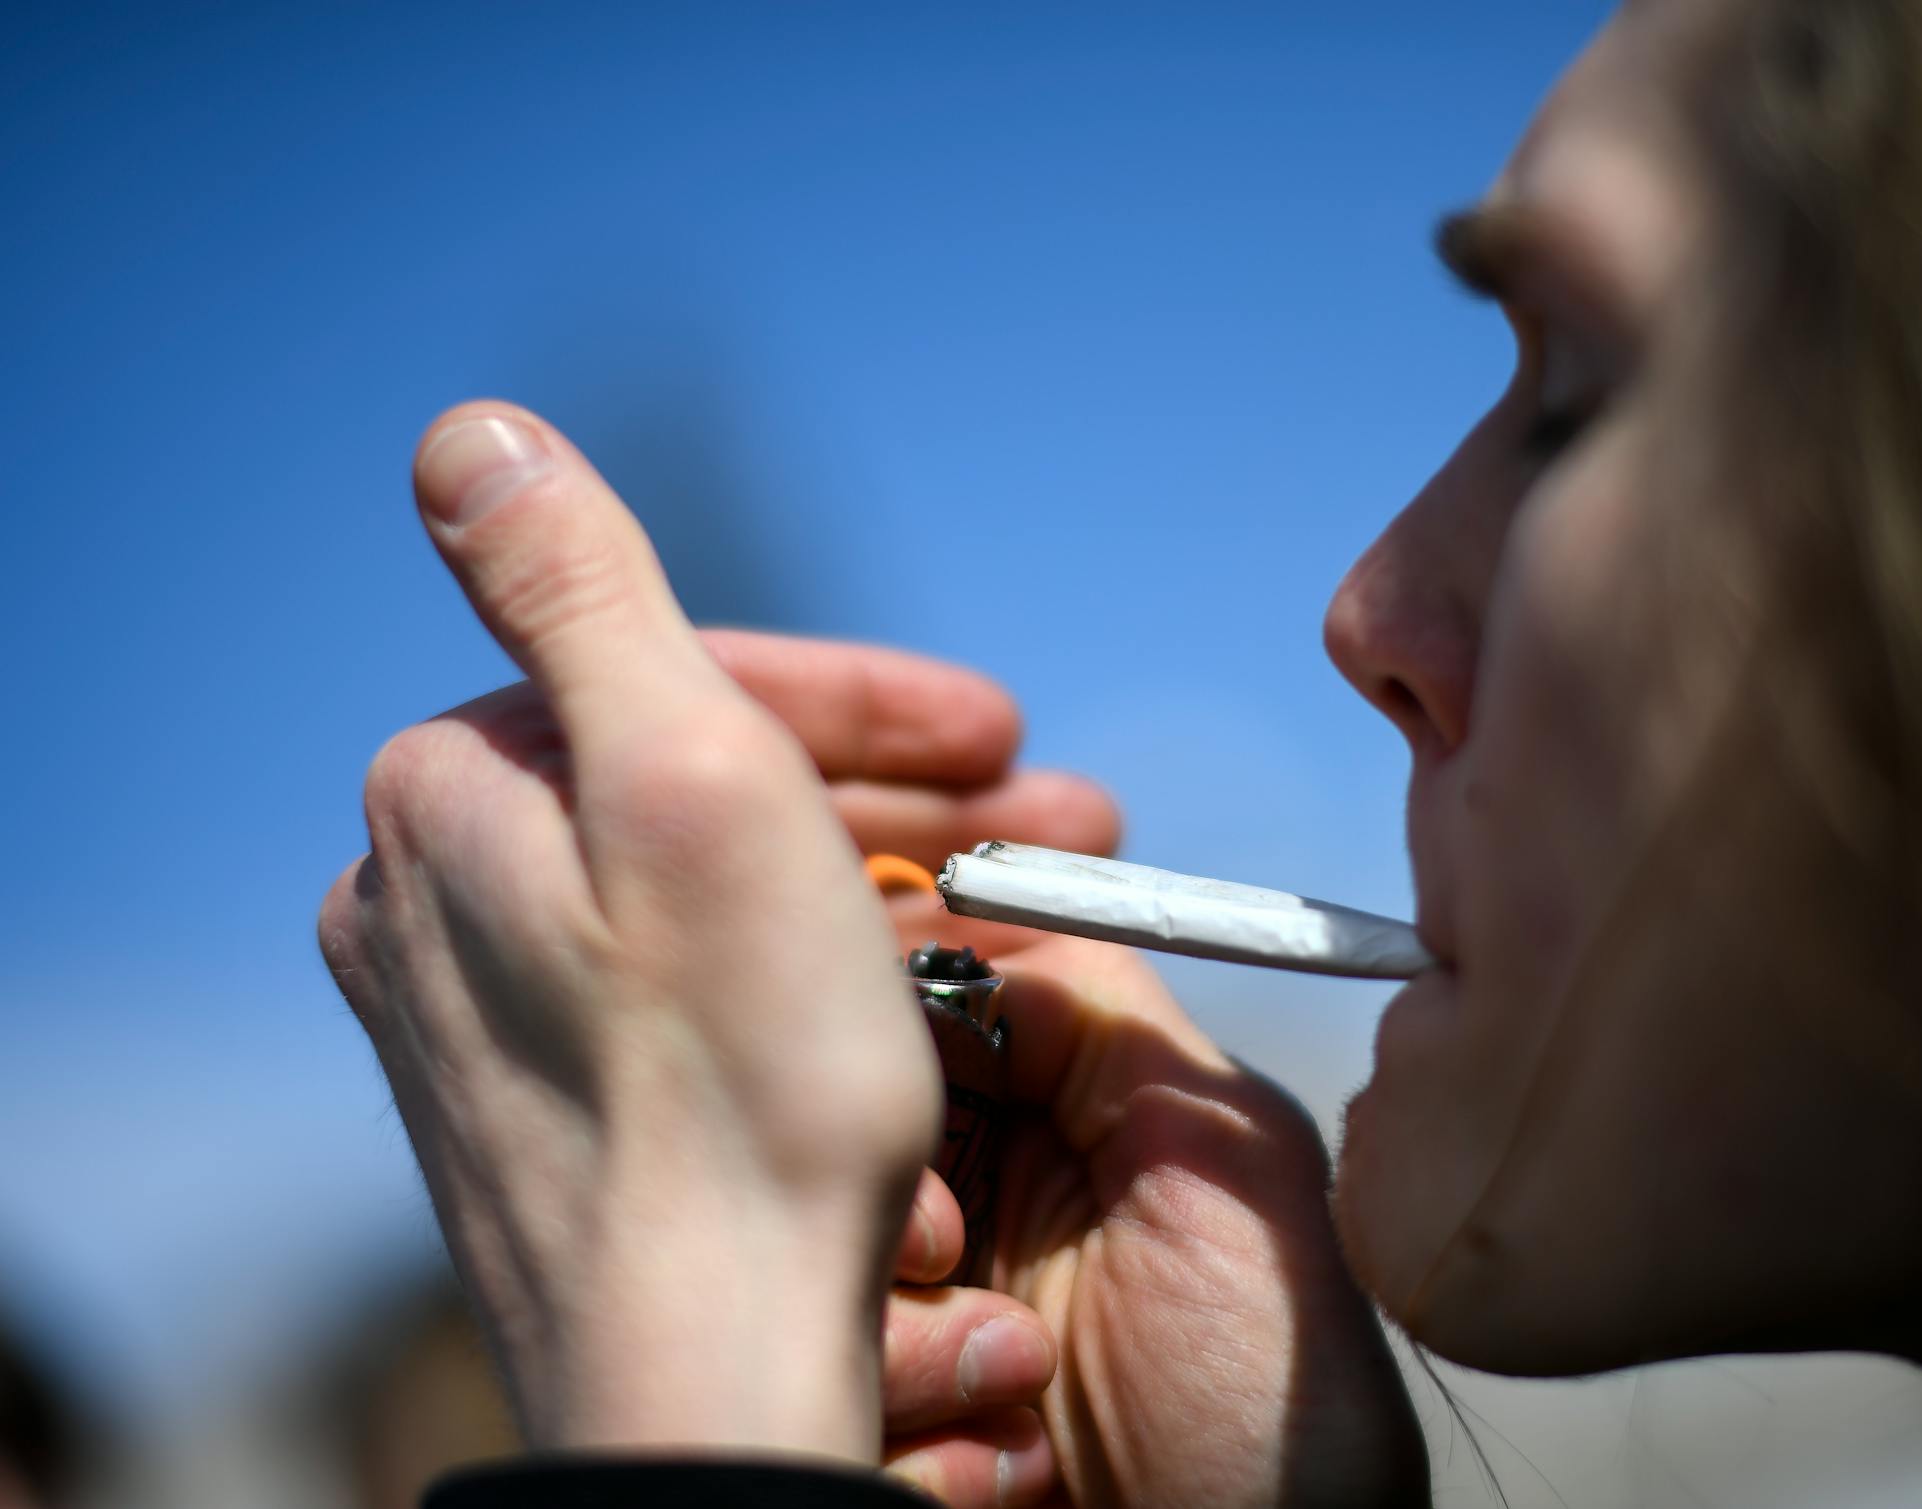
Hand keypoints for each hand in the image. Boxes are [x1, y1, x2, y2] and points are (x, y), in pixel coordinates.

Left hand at [317, 401, 1108, 1464]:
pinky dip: (805, 974)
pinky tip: (901, 1009)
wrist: (708, 1375)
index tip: (1004, 729)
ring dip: (869, 882)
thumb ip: (578, 582)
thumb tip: (465, 430)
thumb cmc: (737, 1090)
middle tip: (1043, 821)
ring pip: (709, 886)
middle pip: (703, 786)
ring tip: (1011, 922)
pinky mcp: (535, 1109)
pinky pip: (690, 987)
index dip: (869, 696)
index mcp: (453, 795)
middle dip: (889, 793)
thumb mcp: (687, 778)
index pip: (692, 682)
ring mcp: (474, 1014)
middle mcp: (428, 898)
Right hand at [874, 904, 1432, 1508]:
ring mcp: (921, 1327)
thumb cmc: (1276, 1412)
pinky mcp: (882, 1428)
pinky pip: (819, 1387)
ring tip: (1016, 1390)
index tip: (889, 1069)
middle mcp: (978, 1209)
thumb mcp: (1230, 1172)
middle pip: (844, 1138)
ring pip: (808, 1269)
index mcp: (1058, 1122)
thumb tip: (968, 922)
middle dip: (888, 1197)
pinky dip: (906, 1436)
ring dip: (904, 1336)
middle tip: (950, 1248)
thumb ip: (1108, 1022)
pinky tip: (1001, 1474)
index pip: (924, 1012)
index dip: (891, 1026)